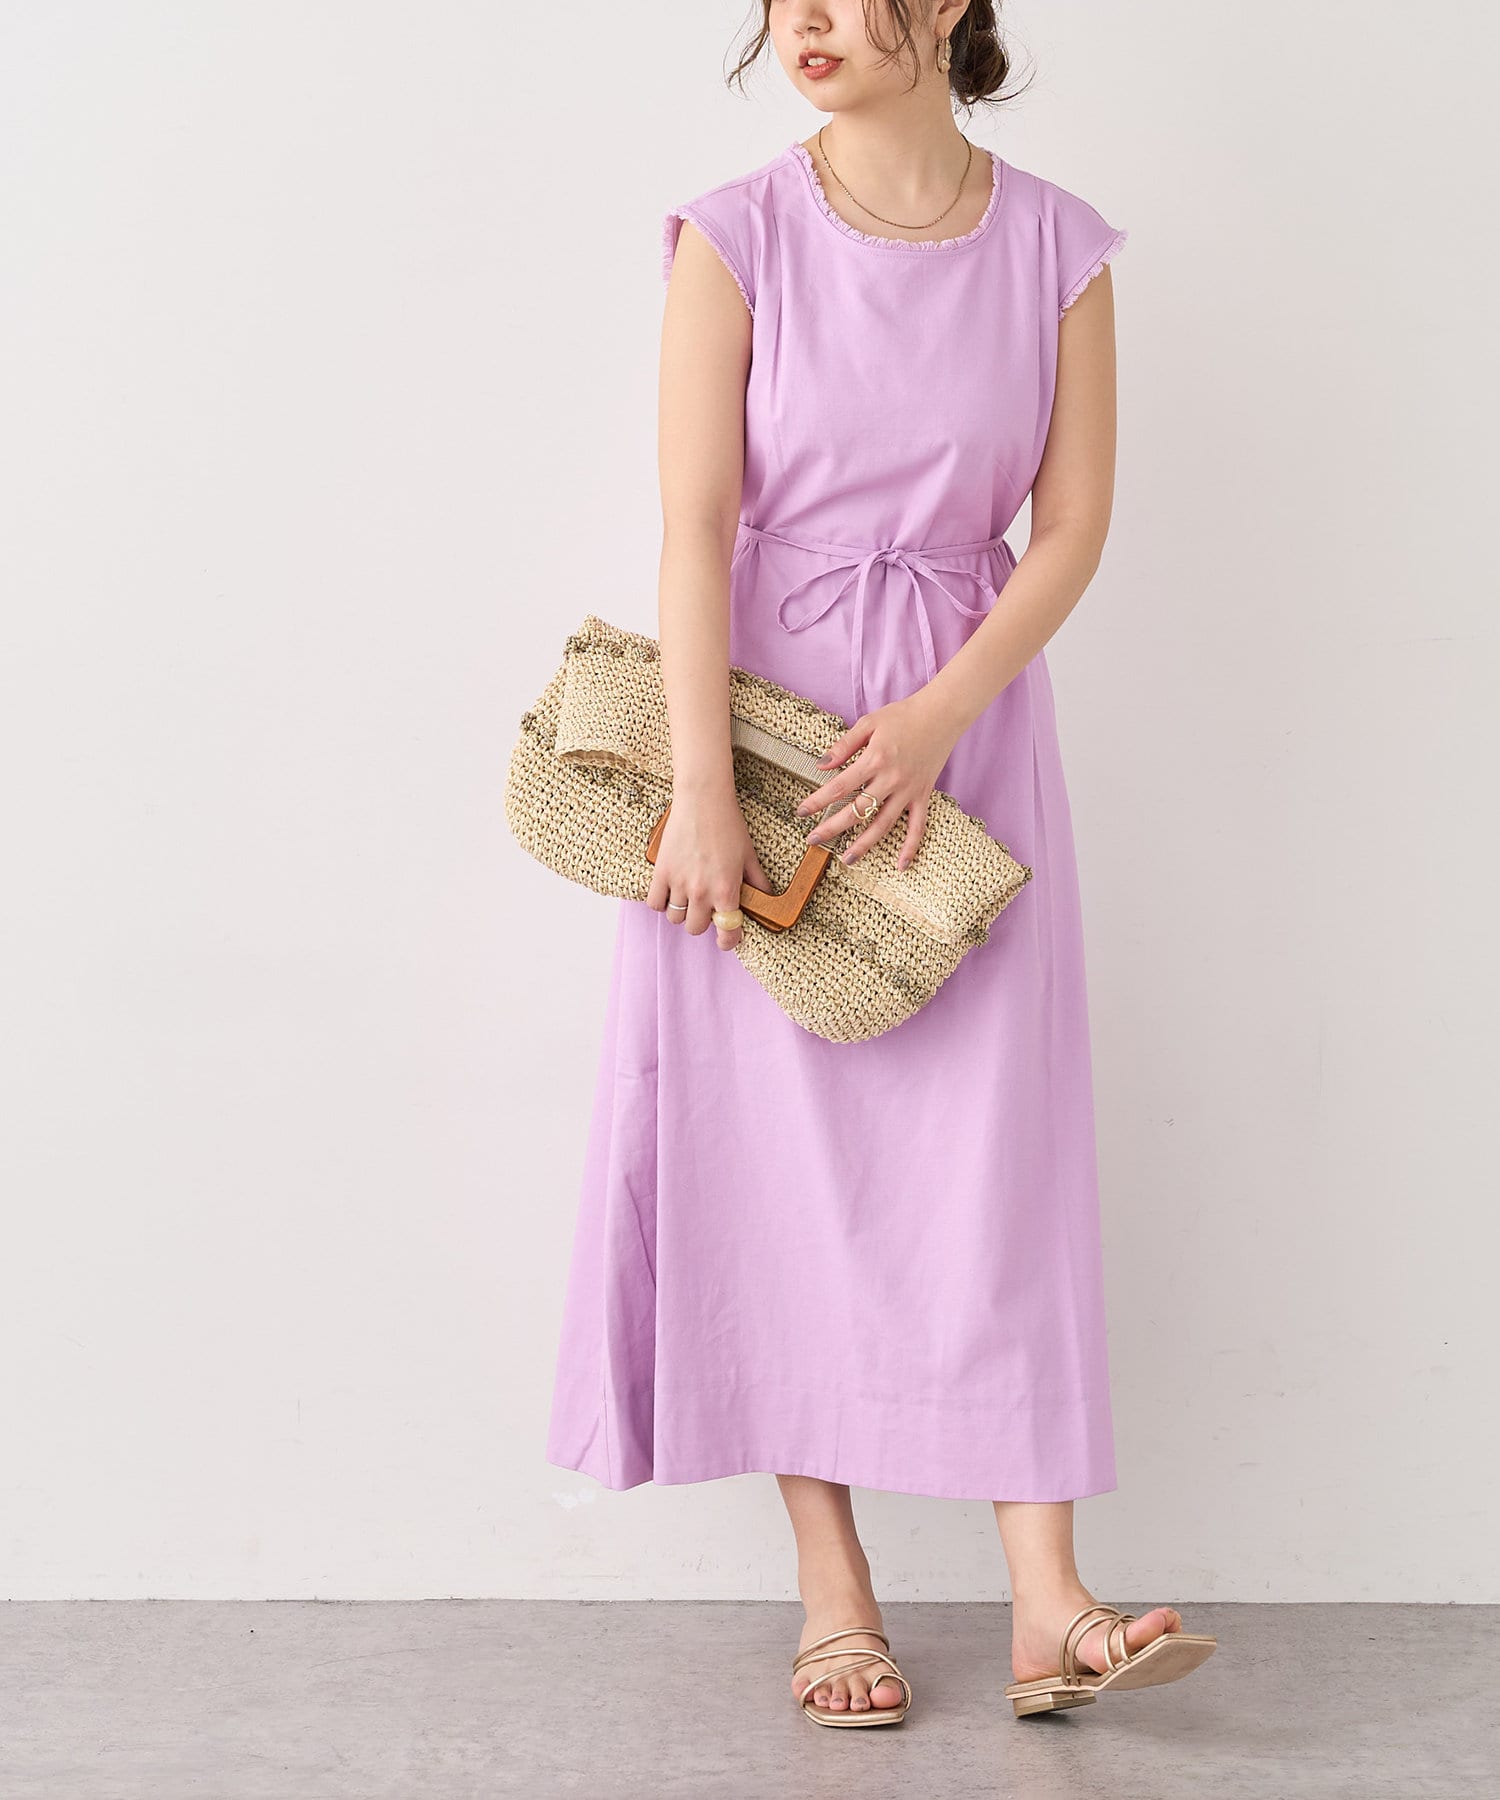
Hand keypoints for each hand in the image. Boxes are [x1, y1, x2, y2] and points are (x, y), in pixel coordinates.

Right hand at [646, 789, 775, 949]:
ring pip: (675, 919)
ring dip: (682, 912)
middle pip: (696, 929)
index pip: (726, 932)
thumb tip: (766, 898)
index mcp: (726, 890)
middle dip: (703, 922)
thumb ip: (757, 882)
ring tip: (688, 898)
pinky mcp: (661, 872)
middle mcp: (702, 892)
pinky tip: (670, 892)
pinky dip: (661, 903)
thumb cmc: (728, 825)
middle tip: (707, 908)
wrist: (703, 800)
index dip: (728, 941)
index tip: (726, 940)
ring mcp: (679, 883)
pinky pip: (655, 904)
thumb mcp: (749, 855)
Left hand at [794, 691, 960, 869]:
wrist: (942, 714)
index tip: (801, 812)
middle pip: (857, 811)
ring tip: (846, 859)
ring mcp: (908, 791)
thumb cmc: (903, 715)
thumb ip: (844, 745)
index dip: (818, 801)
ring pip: (883, 825)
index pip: (839, 787)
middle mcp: (891, 779)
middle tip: (813, 840)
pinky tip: (901, 866)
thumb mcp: (868, 723)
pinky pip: (918, 827)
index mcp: (874, 759)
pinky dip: (911, 847)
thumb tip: (820, 765)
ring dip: (864, 845)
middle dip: (832, 828)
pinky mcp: (923, 796)